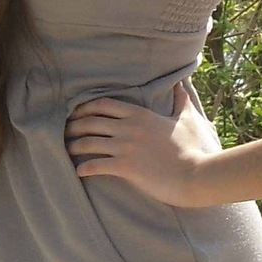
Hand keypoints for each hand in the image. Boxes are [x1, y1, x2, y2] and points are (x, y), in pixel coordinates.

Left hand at [64, 81, 219, 205]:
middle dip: (73, 126)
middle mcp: (128, 128)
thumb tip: (180, 87)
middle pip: (90, 122)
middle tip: (65, 132)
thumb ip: (180, 102)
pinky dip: (83, 168)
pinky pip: (96, 165)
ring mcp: (125, 147)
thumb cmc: (192, 149)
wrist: (196, 174)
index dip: (85, 108)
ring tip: (66, 151)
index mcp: (139, 114)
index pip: (103, 104)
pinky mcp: (125, 167)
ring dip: (74, 146)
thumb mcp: (187, 120)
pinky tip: (78, 172)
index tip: (76, 113)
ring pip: (88, 142)